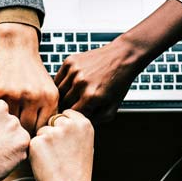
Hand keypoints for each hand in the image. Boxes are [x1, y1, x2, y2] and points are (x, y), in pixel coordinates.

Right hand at [0, 23, 58, 133]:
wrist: (16, 47)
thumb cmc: (32, 72)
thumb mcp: (47, 89)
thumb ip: (47, 112)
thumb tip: (43, 138)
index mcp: (49, 98)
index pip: (42, 128)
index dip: (35, 134)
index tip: (28, 135)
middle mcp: (33, 97)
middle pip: (27, 129)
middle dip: (21, 132)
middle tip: (15, 133)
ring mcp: (14, 94)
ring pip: (10, 123)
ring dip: (7, 125)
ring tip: (5, 126)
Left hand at [29, 110, 94, 180]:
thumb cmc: (77, 172)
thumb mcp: (85, 145)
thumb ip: (75, 130)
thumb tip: (63, 120)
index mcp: (84, 124)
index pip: (66, 113)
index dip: (63, 127)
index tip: (65, 139)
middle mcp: (69, 125)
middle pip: (53, 121)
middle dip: (53, 133)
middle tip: (59, 153)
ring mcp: (52, 133)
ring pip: (41, 131)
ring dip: (43, 143)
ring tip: (54, 160)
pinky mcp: (38, 142)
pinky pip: (33, 142)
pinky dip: (36, 152)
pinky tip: (46, 163)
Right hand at [55, 0, 181, 121]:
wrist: (123, 56)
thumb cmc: (119, 82)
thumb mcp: (113, 106)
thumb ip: (97, 120)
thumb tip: (80, 123)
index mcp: (91, 97)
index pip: (72, 115)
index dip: (74, 117)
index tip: (76, 116)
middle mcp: (81, 83)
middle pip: (64, 103)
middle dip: (68, 107)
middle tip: (74, 106)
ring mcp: (74, 71)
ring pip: (59, 91)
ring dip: (63, 96)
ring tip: (72, 96)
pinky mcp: (70, 61)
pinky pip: (58, 78)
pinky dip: (61, 83)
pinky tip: (71, 84)